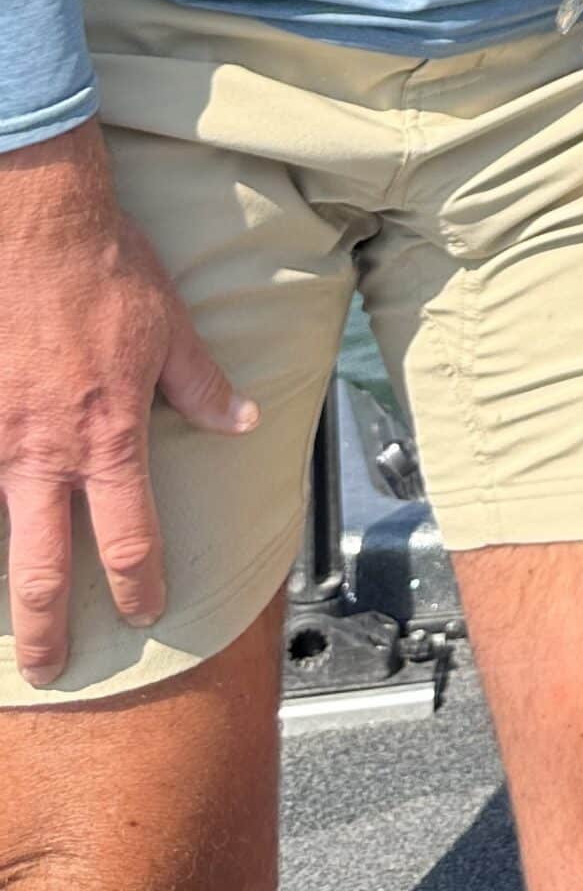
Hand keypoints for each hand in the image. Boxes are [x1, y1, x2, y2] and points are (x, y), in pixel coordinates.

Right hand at [0, 123, 256, 684]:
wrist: (36, 230)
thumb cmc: (107, 274)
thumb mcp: (169, 331)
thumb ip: (202, 387)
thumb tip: (242, 420)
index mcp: (108, 437)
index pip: (129, 535)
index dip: (139, 582)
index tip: (144, 611)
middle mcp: (45, 454)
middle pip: (42, 568)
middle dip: (46, 628)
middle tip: (51, 668)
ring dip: (1, 586)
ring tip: (6, 622)